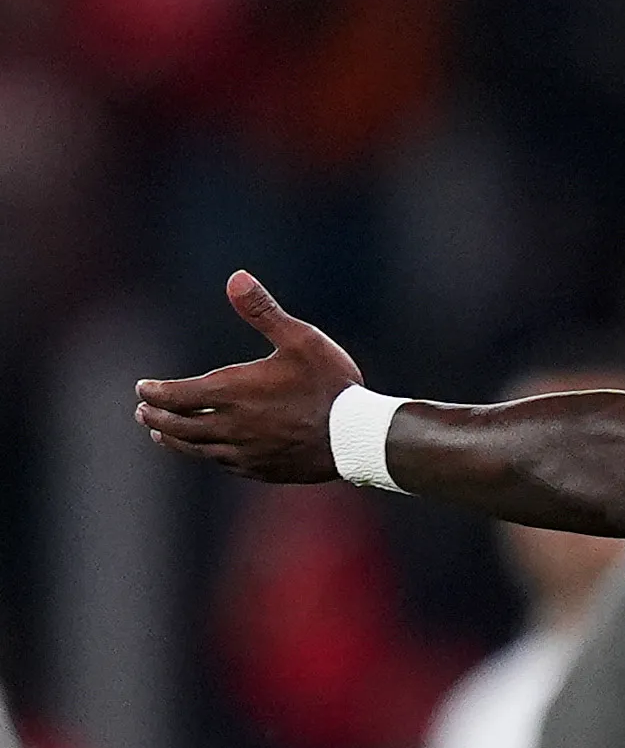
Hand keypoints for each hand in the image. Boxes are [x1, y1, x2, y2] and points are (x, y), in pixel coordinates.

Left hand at [133, 272, 363, 482]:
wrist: (358, 436)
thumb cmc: (331, 384)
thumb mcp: (301, 339)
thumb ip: (263, 311)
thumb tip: (235, 278)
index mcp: (232, 391)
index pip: (175, 395)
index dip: (154, 392)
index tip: (142, 388)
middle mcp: (230, 425)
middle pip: (178, 425)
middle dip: (155, 417)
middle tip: (142, 411)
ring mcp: (244, 452)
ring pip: (196, 449)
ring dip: (174, 439)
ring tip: (161, 434)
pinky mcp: (261, 470)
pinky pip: (223, 463)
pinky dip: (205, 455)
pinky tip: (206, 451)